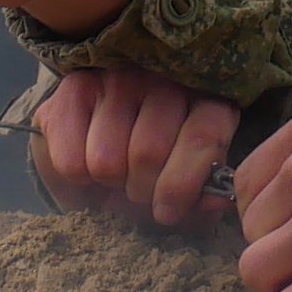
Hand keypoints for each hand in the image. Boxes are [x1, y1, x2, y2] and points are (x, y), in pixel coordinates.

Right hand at [33, 63, 238, 229]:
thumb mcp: (185, 183)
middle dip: (140, 189)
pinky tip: (88, 161)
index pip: (202, 137)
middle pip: (148, 152)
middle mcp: (163, 78)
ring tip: (116, 173)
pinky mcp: (74, 88)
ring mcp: (117, 78)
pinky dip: (78, 177)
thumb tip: (219, 200)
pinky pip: (71, 161)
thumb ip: (201, 193)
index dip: (183, 184)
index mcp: (206, 98)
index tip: (168, 212)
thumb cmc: (153, 167)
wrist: (98, 140)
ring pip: (107, 160)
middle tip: (138, 190)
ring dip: (109, 182)